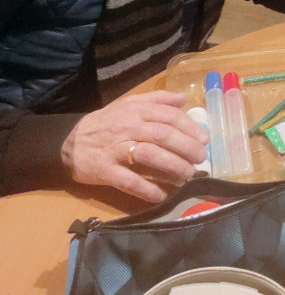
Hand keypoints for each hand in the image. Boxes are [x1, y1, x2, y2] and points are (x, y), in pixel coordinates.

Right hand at [61, 91, 208, 202]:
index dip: (189, 127)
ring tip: (188, 174)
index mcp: (136, 110)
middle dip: (185, 146)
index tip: (204, 139)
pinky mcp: (105, 171)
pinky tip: (162, 195)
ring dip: (172, 165)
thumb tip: (184, 98)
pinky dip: (147, 188)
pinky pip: (129, 181)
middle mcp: (127, 127)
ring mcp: (116, 149)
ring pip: (148, 154)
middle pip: (162, 134)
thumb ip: (157, 99)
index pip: (168, 115)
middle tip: (200, 158)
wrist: (69, 142)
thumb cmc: (106, 123)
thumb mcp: (129, 104)